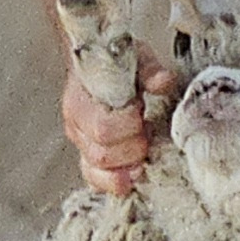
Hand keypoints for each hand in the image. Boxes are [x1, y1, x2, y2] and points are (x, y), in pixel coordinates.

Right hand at [64, 53, 179, 196]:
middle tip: (147, 133)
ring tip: (142, 152)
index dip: (128, 128)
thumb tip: (163, 81)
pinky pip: (92, 177)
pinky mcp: (85, 153)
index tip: (143, 115)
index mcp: (83, 96)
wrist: (99, 63)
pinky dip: (111, 182)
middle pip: (102, 153)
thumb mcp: (137, 59)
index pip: (103, 127)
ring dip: (125, 166)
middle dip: (132, 149)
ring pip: (96, 168)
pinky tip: (128, 180)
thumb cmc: (119, 64)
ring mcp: (79, 139)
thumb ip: (150, 70)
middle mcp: (76, 121)